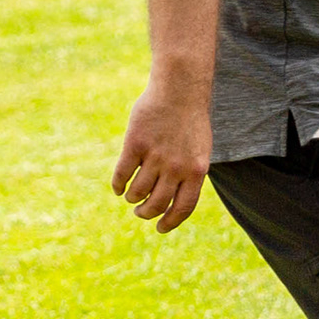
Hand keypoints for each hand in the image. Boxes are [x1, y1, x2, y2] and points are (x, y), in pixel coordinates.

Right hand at [111, 79, 211, 231]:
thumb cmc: (190, 120)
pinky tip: (118, 187)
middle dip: (146, 213)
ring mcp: (155, 156)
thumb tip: (174, 201)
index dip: (170, 222)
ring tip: (131, 197)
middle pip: (156, 203)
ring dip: (132, 198)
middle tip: (140, 212)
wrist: (179, 89)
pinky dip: (118, 185)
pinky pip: (122, 174)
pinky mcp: (135, 144)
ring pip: (138, 191)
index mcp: (196, 171)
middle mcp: (176, 167)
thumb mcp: (200, 150)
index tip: (160, 228)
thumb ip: (190, 175)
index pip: (183, 208)